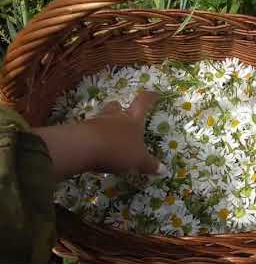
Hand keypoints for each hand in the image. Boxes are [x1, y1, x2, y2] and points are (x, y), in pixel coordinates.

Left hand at [33, 91, 167, 180]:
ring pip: (103, 116)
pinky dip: (95, 134)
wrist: (84, 148)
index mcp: (133, 120)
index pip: (143, 103)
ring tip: (110, 132)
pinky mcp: (82, 130)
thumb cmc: (118, 150)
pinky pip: (91, 129)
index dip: (150, 97)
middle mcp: (116, 117)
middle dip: (121, 108)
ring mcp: (97, 122)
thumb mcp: (138, 161)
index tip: (155, 94)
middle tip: (123, 113)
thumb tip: (164, 170)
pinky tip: (97, 144)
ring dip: (107, 122)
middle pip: (118, 106)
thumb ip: (150, 165)